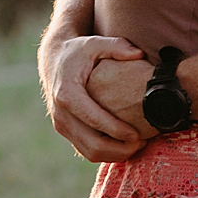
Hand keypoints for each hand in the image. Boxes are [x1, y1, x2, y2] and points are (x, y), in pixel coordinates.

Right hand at [39, 33, 148, 161]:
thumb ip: (117, 46)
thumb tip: (138, 54)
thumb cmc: (79, 51)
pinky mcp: (67, 131)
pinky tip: (127, 145)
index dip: (116, 130)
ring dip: (115, 154)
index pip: (93, 119)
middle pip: (91, 143)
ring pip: (89, 152)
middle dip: (119, 148)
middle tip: (144, 143)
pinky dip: (107, 153)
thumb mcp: (95, 43)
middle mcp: (61, 114)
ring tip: (139, 146)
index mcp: (67, 94)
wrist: (54, 60)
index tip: (137, 134)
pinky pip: (86, 150)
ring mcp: (62, 125)